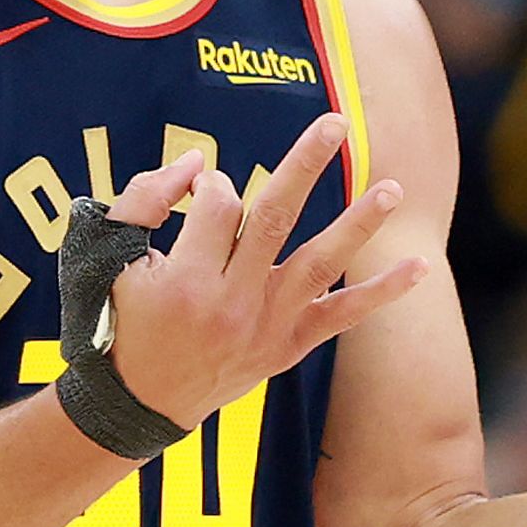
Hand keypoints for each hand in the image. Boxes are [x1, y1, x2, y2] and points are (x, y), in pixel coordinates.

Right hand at [100, 113, 426, 422]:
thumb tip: (200, 163)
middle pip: (276, 218)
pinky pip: (340, 317)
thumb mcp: (106, 257)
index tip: (200, 186)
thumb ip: (144, 200)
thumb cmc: (117, 320)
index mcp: (186, 279)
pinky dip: (380, 293)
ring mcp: (265, 327)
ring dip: (358, 225)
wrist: (134, 404)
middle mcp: (232, 303)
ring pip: (318, 265)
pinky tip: (420, 267)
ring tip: (392, 188)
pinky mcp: (286, 348)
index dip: (211, 183)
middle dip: (306, 164)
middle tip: (337, 122)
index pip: (218, 205)